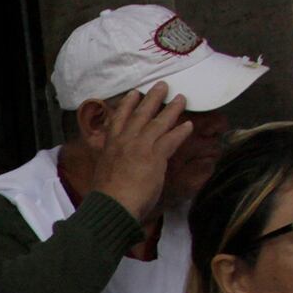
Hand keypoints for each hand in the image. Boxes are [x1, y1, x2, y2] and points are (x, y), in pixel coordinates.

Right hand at [87, 83, 192, 222]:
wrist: (111, 207)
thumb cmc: (106, 195)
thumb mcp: (103, 171)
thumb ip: (112, 160)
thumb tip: (115, 161)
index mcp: (109, 145)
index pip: (118, 119)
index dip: (127, 104)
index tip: (134, 93)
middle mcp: (124, 141)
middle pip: (140, 114)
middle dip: (152, 98)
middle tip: (162, 85)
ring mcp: (140, 147)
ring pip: (158, 122)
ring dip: (172, 109)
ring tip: (181, 98)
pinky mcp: (154, 156)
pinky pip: (171, 139)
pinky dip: (181, 131)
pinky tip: (189, 125)